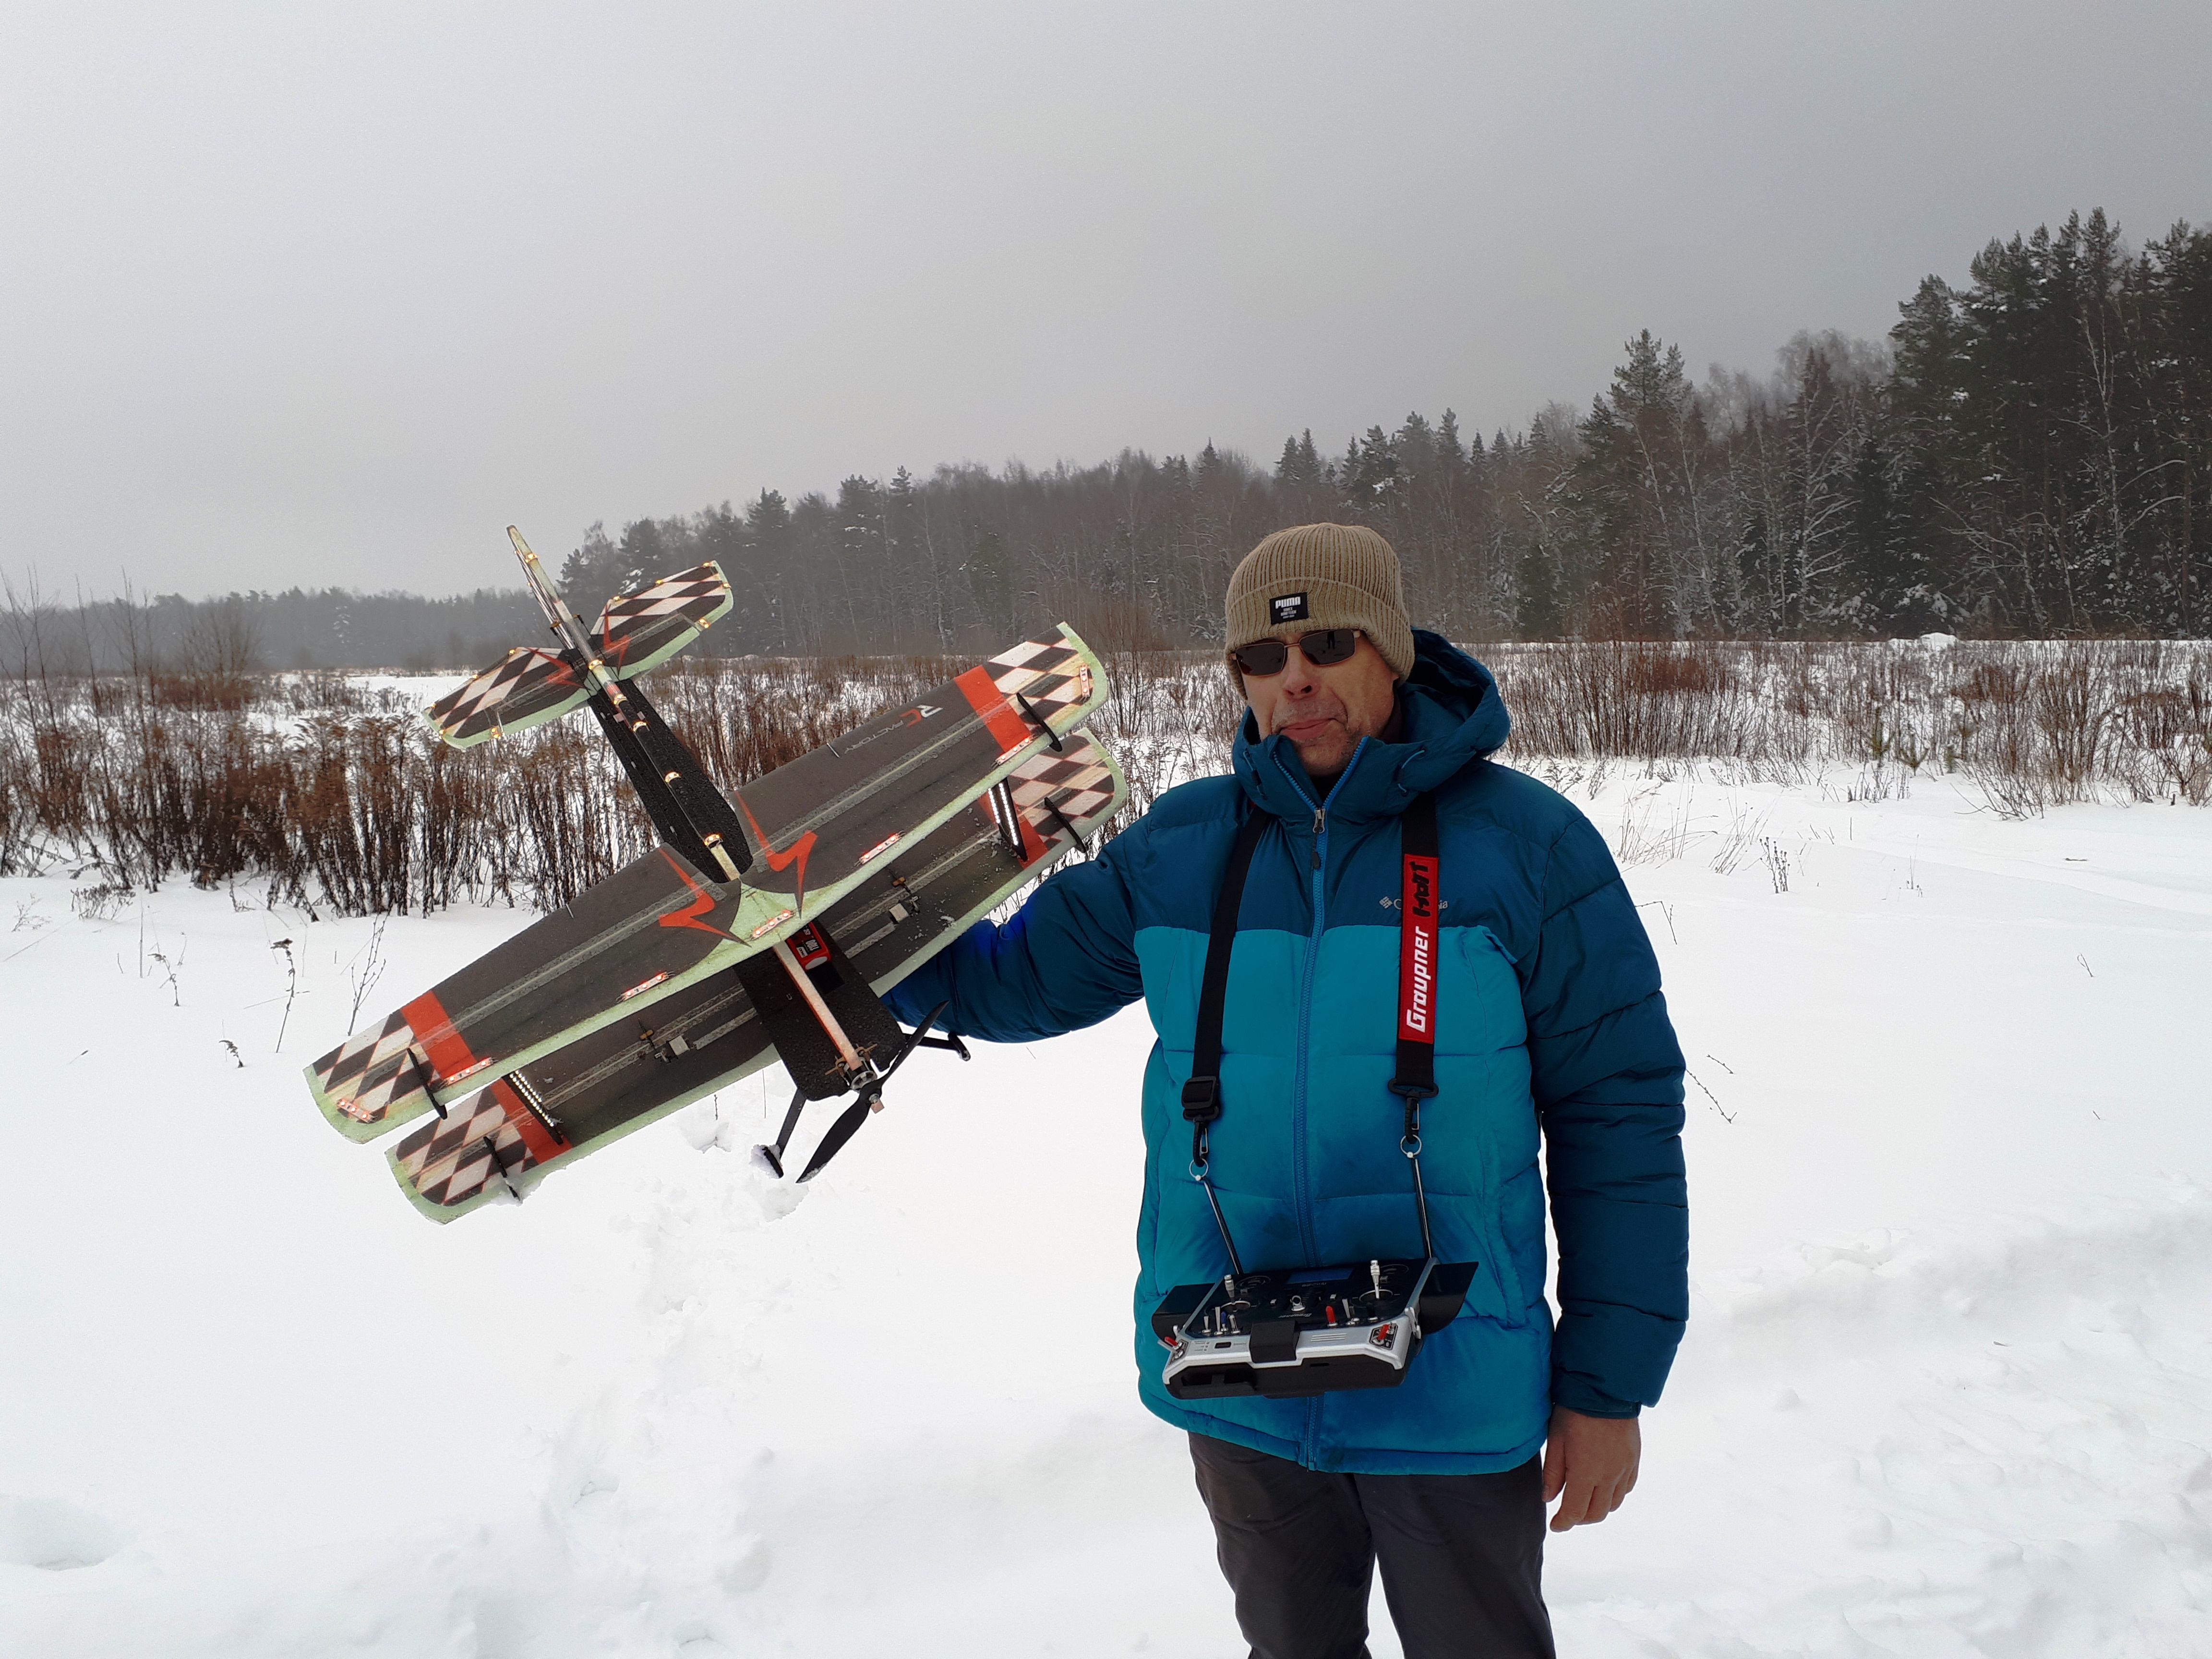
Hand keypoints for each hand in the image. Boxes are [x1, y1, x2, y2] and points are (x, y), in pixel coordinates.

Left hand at [1541, 1405, 1639, 1531]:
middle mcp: (1609, 1476)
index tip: (1555, 1525)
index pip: (1575, 1512)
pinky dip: (1615, 1494)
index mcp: (1586, 1473)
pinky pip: (1627, 1487)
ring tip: (1584, 1500)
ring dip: (1598, 1508)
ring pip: (1614, 1503)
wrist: (1605, 1389)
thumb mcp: (1555, 1439)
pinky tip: (1603, 1486)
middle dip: (1580, 1518)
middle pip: (1597, 1513)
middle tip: (1567, 1513)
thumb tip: (1549, 1498)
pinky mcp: (1634, 1459)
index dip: (1564, 1523)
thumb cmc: (1574, 1411)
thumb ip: (1553, 1473)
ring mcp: (1625, 1468)